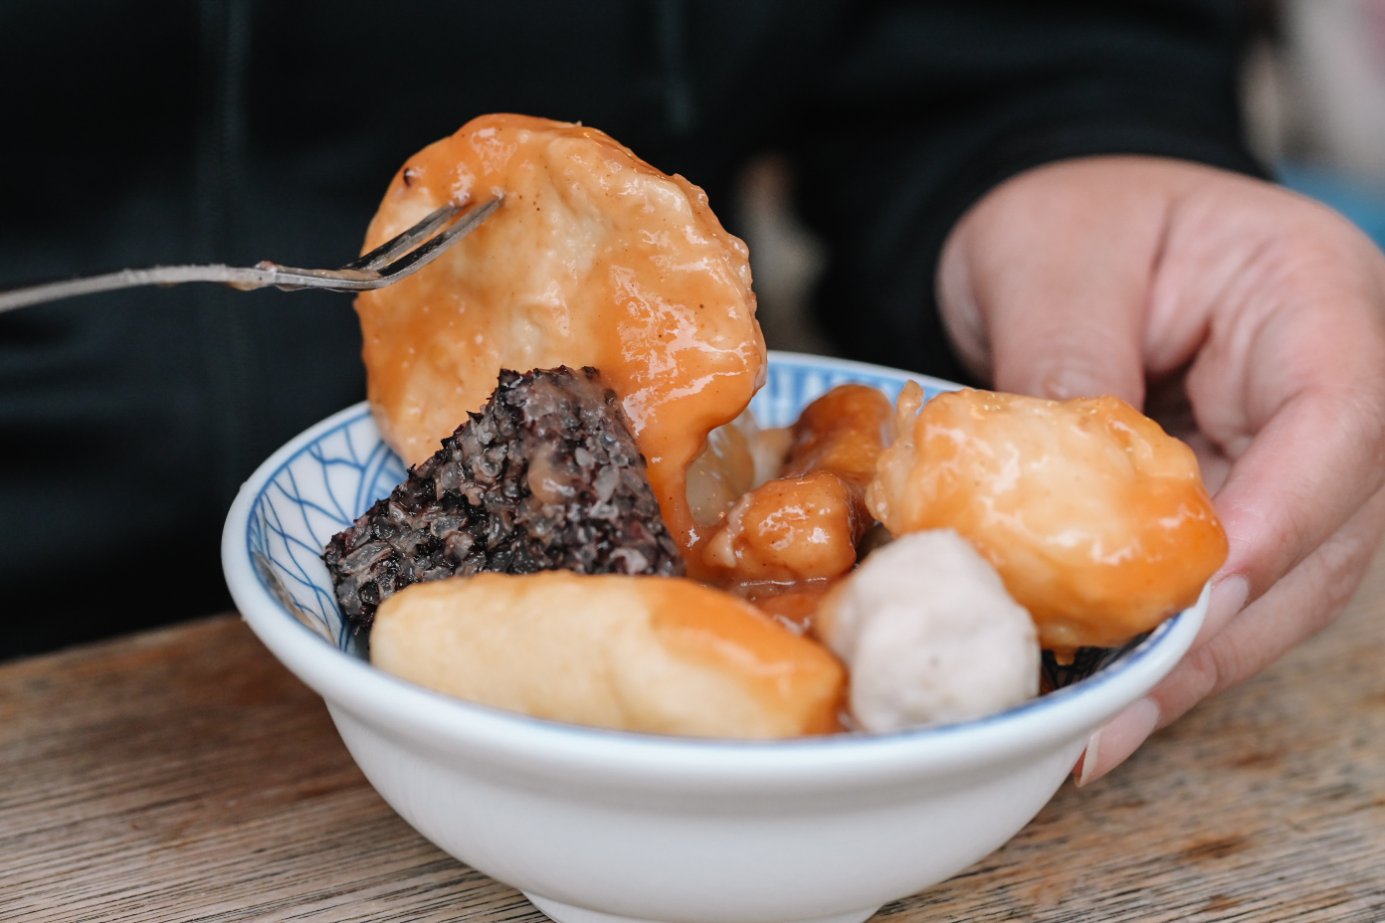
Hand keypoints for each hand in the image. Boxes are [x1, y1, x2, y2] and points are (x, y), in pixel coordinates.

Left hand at [936, 155, 1384, 782]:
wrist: (1059, 230)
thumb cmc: (1069, 215)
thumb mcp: (1051, 258)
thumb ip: (1067, 361)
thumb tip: (1064, 495)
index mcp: (1314, 295)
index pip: (1338, 418)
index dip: (1282, 517)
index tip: (1202, 594)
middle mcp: (1329, 387)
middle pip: (1324, 530)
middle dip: (1225, 628)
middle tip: (1125, 708)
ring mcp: (1288, 455)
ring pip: (1282, 582)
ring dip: (1194, 660)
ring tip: (1101, 729)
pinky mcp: (1239, 502)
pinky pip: (1224, 584)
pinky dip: (1166, 641)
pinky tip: (1102, 692)